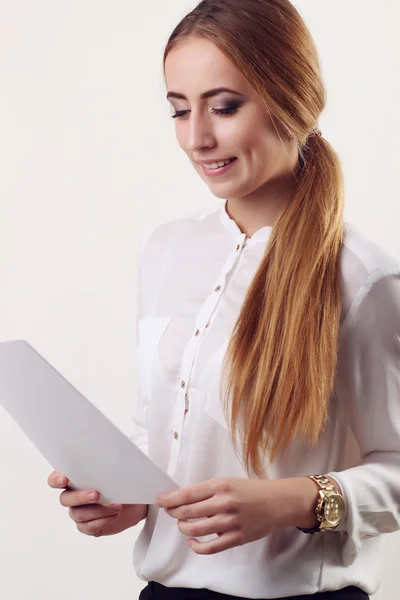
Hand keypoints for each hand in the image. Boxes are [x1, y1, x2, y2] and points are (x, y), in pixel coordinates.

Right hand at [48, 471, 148, 537]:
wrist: (135, 500)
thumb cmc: (122, 481)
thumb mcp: (115, 471)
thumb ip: (105, 466)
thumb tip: (109, 459)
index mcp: (74, 479)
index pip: (55, 479)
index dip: (56, 480)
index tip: (65, 479)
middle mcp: (72, 496)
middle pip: (65, 499)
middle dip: (81, 497)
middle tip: (97, 494)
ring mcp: (78, 512)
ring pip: (78, 514)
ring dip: (98, 510)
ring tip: (117, 506)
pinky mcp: (87, 526)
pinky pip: (87, 527)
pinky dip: (102, 521)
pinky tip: (114, 515)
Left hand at [155, 477, 296, 554]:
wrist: (278, 502)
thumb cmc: (251, 490)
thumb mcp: (228, 482)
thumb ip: (207, 491)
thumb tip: (183, 499)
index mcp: (220, 485)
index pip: (188, 494)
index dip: (170, 499)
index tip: (160, 500)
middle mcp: (224, 503)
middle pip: (188, 512)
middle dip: (174, 513)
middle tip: (169, 512)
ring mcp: (231, 522)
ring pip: (195, 530)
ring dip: (183, 528)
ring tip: (182, 524)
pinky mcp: (237, 538)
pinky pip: (210, 547)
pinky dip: (196, 546)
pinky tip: (192, 542)